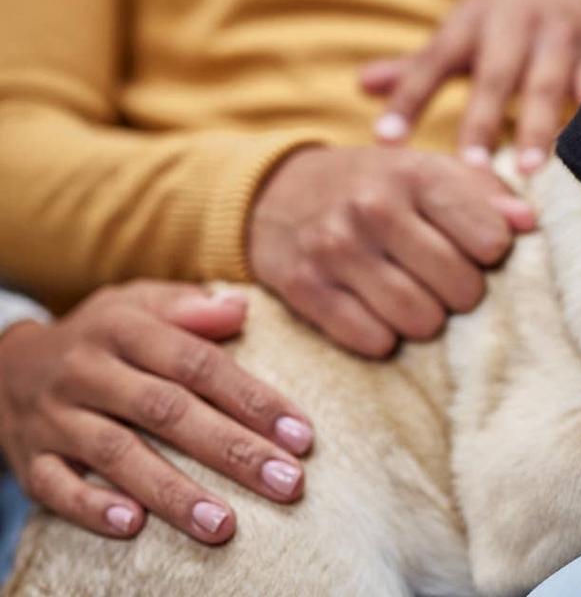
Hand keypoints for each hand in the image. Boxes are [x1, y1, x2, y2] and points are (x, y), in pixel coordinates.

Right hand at [0, 282, 313, 543]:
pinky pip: (56, 486)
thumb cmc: (102, 336)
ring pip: (117, 454)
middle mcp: (89, 371)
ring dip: (173, 492)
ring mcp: (56, 417)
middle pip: (168, 411)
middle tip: (287, 482)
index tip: (301, 435)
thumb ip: (190, 307)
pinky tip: (133, 527)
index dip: (252, 399)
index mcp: (125, 329)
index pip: (199, 364)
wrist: (4, 366)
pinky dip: (92, 507)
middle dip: (232, 450)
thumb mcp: (139, 304)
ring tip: (224, 525)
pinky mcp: (30, 459)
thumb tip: (240, 309)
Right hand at [249, 146, 535, 356]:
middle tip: (446, 283)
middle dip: (462, 294)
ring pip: (420, 321)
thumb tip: (529, 223)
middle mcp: (375, 208)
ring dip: (426, 320)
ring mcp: (336, 249)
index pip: (492, 239)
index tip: (477, 250)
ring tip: (415, 298)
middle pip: (461, 288)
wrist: (278, 190)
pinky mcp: (304, 288)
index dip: (492, 254)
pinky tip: (378, 312)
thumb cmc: (376, 185)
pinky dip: (384, 337)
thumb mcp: (430, 171)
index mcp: (417, 174)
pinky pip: (372, 341)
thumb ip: (486, 193)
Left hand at [361, 0, 580, 173]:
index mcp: (471, 22)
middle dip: (483, 120)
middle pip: (496, 75)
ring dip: (541, 126)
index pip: (434, 61)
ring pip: (549, 84)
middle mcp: (515, 23)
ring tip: (532, 170)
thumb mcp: (457, 39)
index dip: (410, 99)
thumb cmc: (497, 32)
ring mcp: (560, 36)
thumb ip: (416, 69)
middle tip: (469, 169)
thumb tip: (362, 84)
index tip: (385, 141)